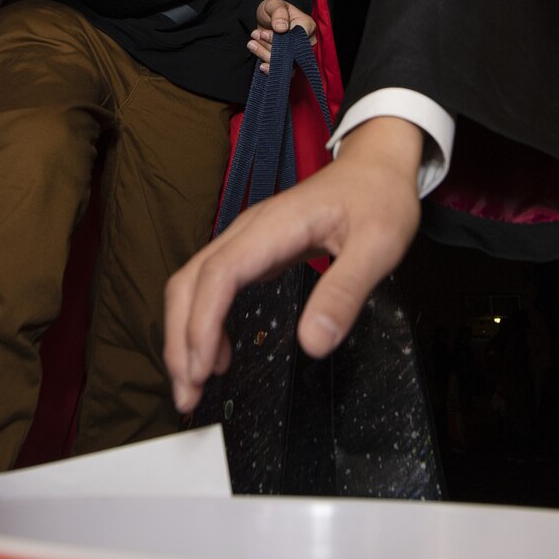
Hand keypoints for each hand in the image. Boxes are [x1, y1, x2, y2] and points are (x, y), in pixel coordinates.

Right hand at [164, 116, 422, 412]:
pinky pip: (211, 286)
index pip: (219, 275)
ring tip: (193, 384)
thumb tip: (313, 343)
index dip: (202, 323)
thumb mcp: (379, 246)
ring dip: (184, 334)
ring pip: (192, 284)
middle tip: (188, 393)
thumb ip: (346, 291)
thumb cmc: (379, 198)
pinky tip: (216, 354)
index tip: (202, 369)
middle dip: (180, 339)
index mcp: (275, 227)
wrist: (377, 165)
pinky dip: (202, 322)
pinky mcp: (252, 252)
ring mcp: (246, 240)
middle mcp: (249, 232)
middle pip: (190, 282)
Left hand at [248, 0, 317, 72]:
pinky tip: (256, 52)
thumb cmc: (274, 8)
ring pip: (282, 63)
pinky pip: (277, 68)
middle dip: (270, 47)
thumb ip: (279, 14)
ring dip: (264, 53)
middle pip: (291, 55)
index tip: (265, 33)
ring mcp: (294, 53)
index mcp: (307, 27)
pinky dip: (264, 61)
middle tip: (257, 35)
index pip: (299, 41)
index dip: (281, 41)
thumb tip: (281, 28)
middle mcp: (303, 43)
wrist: (266, 15)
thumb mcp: (275, 5)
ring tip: (252, 42)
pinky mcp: (284, 60)